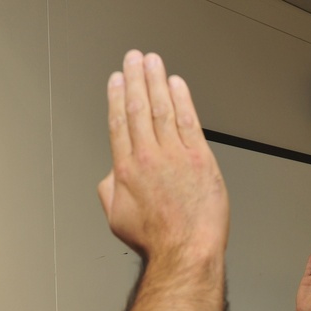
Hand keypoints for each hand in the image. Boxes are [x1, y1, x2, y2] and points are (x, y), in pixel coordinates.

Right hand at [97, 51, 228, 261]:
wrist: (185, 251)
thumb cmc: (156, 240)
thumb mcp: (117, 218)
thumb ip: (111, 190)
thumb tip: (113, 175)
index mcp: (126, 170)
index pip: (119, 123)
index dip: (117, 98)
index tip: (116, 81)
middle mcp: (148, 157)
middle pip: (138, 108)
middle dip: (134, 79)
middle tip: (133, 59)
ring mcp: (175, 156)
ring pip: (162, 109)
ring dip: (156, 81)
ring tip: (152, 62)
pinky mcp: (200, 159)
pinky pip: (188, 121)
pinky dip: (182, 99)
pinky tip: (177, 84)